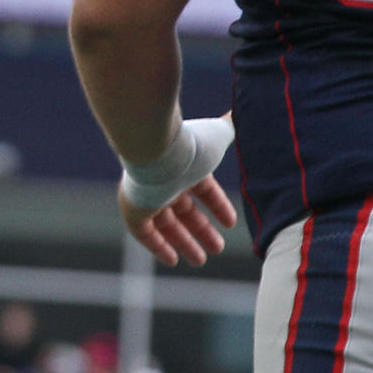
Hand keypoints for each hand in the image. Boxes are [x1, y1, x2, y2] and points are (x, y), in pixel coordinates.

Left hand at [117, 112, 237, 264]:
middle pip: (183, 209)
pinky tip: (173, 260)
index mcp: (184, 164)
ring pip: (166, 224)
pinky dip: (159, 247)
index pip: (202, 188)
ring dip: (184, 242)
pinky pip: (145, 233)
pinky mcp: (133, 209)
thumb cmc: (188, 144)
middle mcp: (164, 179)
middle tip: (218, 248)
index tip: (231, 222)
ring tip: (201, 260)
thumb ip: (230, 128)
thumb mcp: (217, 137)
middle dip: (201, 229)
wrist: (152, 146)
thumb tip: (239, 112)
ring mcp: (147, 194)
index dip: (217, 204)